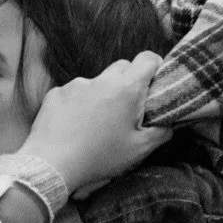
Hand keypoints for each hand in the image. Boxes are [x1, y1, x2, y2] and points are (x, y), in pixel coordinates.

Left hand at [22, 53, 171, 198]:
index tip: (155, 80)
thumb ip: (160, 133)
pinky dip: (78, 103)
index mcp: (126, 89)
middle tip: (128, 107)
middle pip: (122, 67)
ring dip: (102, 94)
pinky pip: (73, 92)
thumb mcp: (138, 150)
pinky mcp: (56, 93)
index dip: (155, 66)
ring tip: (97, 122)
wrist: (52, 164)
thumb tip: (170, 124)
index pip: (147, 59)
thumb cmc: (98, 158)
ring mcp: (76, 85)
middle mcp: (101, 80)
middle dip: (129, 81)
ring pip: (97, 81)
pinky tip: (75, 125)